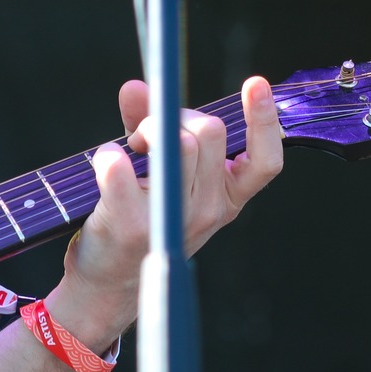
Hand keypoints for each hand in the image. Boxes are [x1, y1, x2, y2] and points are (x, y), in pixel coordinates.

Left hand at [49, 75, 283, 347]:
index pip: (266, 162)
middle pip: (210, 132)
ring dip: (145, 130)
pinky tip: (105, 159)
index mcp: (227, 200)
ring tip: (130, 150)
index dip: (266, 121)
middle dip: (174, 116)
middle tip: (147, 135)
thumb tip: (136, 87)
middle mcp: (209, 211)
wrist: (108, 288)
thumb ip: (150, 127)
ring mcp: (174, 219)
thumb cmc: (138, 223)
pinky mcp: (132, 224)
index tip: (256, 83)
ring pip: (176, 143)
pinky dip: (108, 153)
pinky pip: (121, 167)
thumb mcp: (161, 177)